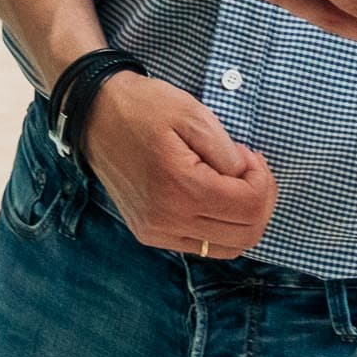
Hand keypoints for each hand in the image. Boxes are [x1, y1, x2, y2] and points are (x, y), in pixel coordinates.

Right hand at [72, 72, 278, 259]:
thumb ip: (227, 151)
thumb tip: (245, 176)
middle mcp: (167, 220)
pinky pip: (201, 246)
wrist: (94, 115)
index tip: (249, 153)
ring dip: (243, 218)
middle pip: (246, 234)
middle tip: (249, 169)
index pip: (250, 206)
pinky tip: (212, 196)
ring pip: (228, 248)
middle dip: (260, 201)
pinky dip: (219, 227)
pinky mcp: (149, 234)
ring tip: (233, 184)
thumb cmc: (143, 108)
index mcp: (180, 188)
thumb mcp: (192, 113)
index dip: (263, 179)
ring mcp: (156, 231)